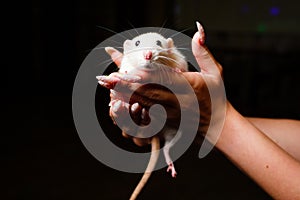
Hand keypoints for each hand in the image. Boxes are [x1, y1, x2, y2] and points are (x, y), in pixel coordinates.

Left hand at [97, 22, 225, 145]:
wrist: (217, 125)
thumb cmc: (215, 96)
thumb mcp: (215, 72)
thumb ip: (203, 52)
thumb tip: (198, 31)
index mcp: (189, 87)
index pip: (162, 79)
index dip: (142, 75)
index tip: (126, 71)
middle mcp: (178, 101)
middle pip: (147, 92)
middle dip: (125, 85)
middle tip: (107, 79)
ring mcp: (170, 113)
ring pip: (144, 104)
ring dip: (124, 95)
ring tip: (108, 87)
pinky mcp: (166, 121)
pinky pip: (146, 115)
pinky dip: (131, 108)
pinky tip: (119, 103)